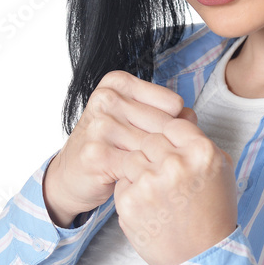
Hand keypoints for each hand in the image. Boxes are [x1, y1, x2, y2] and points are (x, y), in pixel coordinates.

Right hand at [42, 70, 194, 227]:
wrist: (71, 175)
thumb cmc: (109, 146)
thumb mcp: (135, 120)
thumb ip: (165, 114)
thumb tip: (192, 116)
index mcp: (117, 83)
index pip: (173, 103)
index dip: (173, 127)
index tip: (159, 140)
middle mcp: (106, 99)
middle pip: (165, 125)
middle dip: (167, 149)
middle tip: (158, 162)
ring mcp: (100, 125)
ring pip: (155, 147)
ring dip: (156, 165)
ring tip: (149, 172)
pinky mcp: (97, 153)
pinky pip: (140, 166)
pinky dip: (144, 178)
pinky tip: (138, 181)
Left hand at [112, 110, 238, 264]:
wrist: (200, 258)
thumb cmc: (212, 214)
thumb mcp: (220, 171)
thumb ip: (198, 141)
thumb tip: (180, 114)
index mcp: (201, 151)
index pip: (173, 123)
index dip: (169, 137)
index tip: (170, 150)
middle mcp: (176, 163)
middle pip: (150, 138)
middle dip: (153, 154)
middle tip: (162, 174)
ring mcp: (150, 182)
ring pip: (132, 157)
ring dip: (139, 170)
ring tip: (156, 191)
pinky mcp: (130, 201)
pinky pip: (122, 181)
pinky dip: (130, 191)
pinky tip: (148, 206)